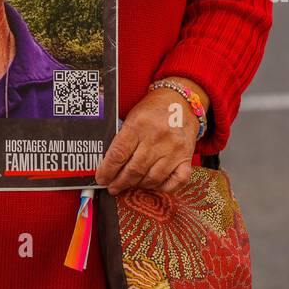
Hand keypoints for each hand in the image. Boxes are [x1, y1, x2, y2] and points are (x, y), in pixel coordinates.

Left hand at [95, 81, 204, 195]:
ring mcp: (174, 149)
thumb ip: (122, 139)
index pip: (119, 154)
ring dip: (138, 186)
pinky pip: (175, 182)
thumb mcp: (133, 117)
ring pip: (152, 179)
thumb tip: (108, 164)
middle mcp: (157, 137)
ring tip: (130, 185)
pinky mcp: (186, 158)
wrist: (181, 101)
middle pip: (134, 169)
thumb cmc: (153, 110)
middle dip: (120, 182)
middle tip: (113, 187)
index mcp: (139, 124)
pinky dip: (162, 188)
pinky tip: (153, 184)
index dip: (107, 170)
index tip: (101, 179)